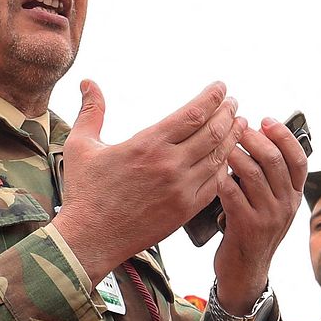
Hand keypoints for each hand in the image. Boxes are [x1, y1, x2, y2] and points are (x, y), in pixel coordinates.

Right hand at [52, 80, 242, 277]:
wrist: (91, 239)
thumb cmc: (84, 192)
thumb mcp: (81, 146)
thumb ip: (91, 111)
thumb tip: (87, 81)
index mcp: (148, 145)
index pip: (192, 114)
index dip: (212, 98)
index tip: (221, 87)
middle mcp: (169, 165)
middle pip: (212, 132)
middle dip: (227, 114)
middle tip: (234, 103)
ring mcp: (181, 189)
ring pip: (218, 158)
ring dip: (232, 138)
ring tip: (239, 124)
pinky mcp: (185, 211)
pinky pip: (215, 184)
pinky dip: (225, 168)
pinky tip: (229, 158)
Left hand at [210, 116, 307, 311]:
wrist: (245, 272)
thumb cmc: (252, 229)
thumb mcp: (271, 205)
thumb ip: (270, 177)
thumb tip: (258, 136)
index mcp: (294, 196)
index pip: (298, 159)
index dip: (283, 136)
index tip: (266, 120)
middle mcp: (286, 205)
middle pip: (275, 162)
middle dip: (255, 140)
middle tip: (239, 129)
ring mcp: (268, 217)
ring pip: (253, 174)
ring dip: (236, 156)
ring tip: (225, 147)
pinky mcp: (246, 227)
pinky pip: (233, 194)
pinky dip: (222, 179)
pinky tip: (214, 172)